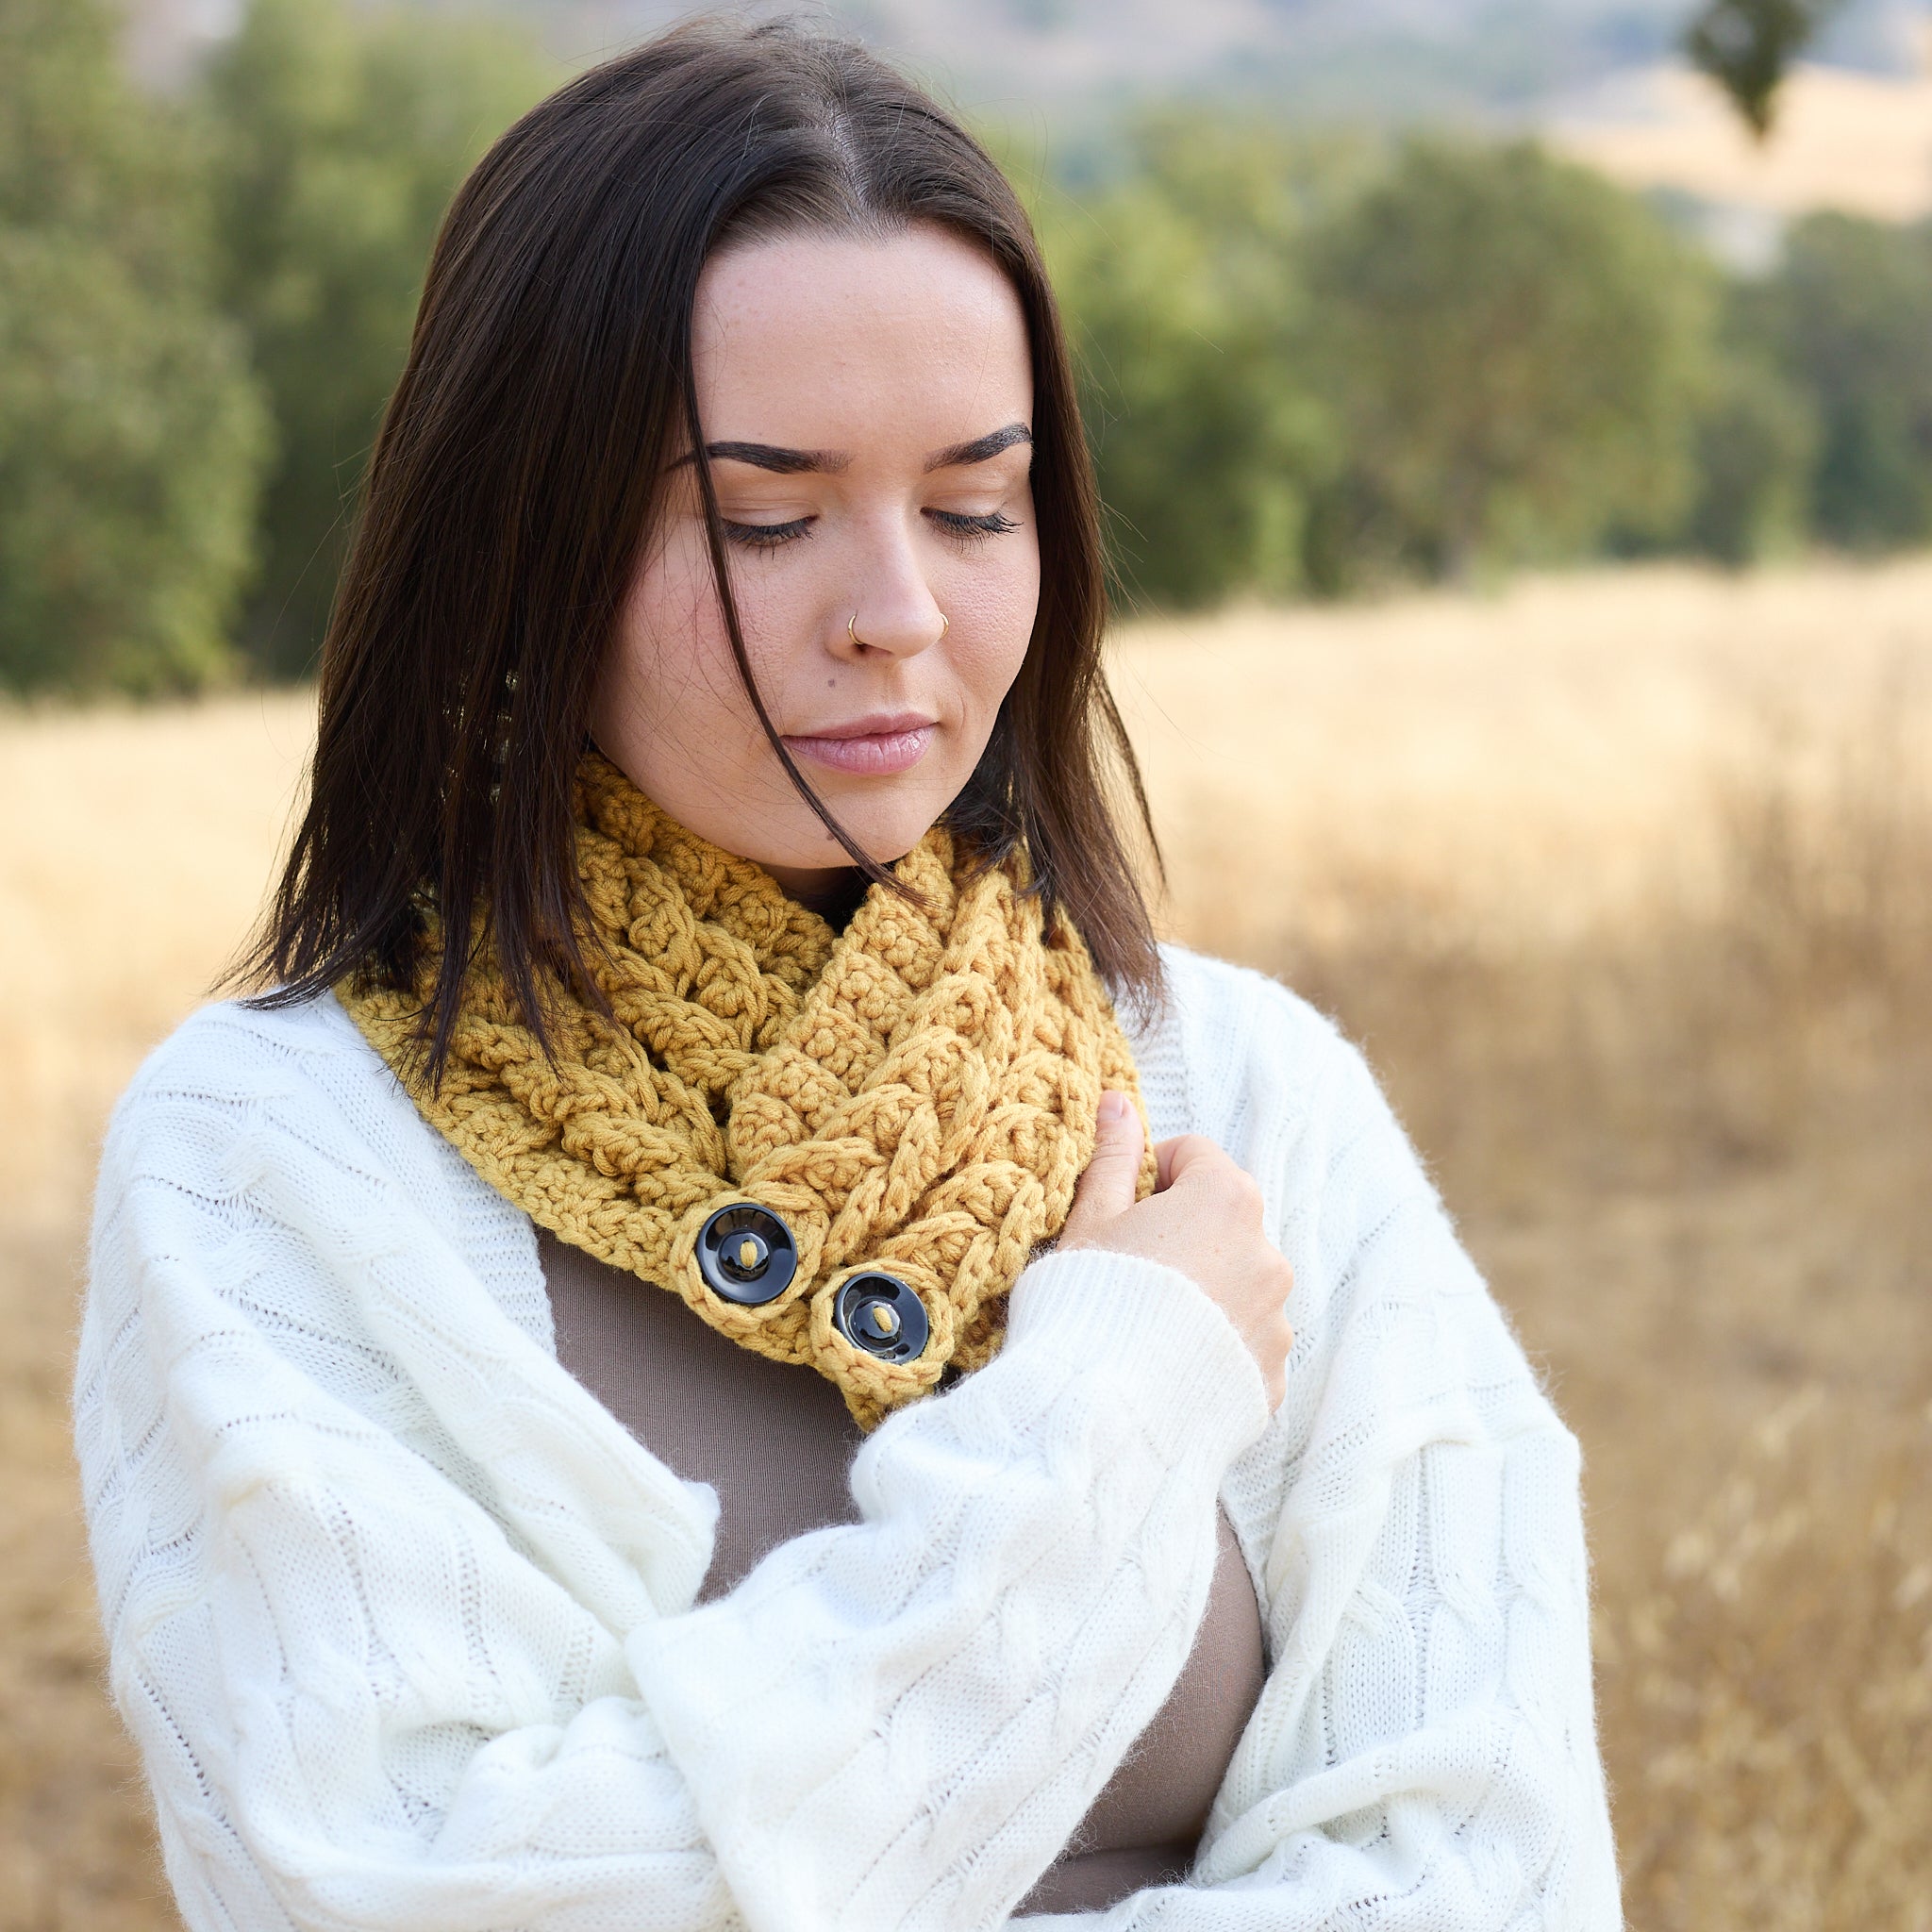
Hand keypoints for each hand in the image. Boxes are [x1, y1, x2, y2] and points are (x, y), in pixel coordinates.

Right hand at [1060, 1091, 1292, 1407]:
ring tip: (1145, 1323)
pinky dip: (1214, 1344)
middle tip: (1126, 1268)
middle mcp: (1266, 1253)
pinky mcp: (1272, 1373)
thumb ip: (1111, 1157)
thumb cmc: (1090, 1302)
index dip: (1149, 1174)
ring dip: (1203, 1289)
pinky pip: (1243, 1343)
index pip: (1193, 1155)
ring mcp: (1275, 1318)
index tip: (1119, 1209)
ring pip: (1236, 1282)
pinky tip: (1166, 1363)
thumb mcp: (1089, 1220)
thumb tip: (1118, 1102)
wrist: (1105, 1413)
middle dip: (1180, 1233)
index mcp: (1224, 1199)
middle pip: (1220, 1220)